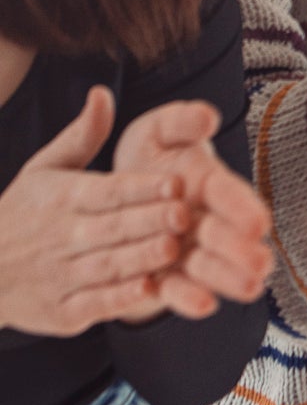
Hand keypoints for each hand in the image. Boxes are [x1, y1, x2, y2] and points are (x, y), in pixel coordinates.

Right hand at [0, 87, 192, 335]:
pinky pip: (93, 304)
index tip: (177, 182)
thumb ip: (82, 135)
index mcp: (63, 198)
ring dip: (140, 259)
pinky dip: (118, 299)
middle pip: (112, 228)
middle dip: (149, 221)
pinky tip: (147, 289)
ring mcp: (60, 276)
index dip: (142, 188)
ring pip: (106, 266)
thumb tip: (103, 92)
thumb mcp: (44, 168)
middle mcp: (62, 236)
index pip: (108, 191)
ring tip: (174, 248)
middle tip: (186, 214)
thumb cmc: (23, 212)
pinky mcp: (61, 312)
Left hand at [112, 102, 273, 320]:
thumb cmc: (146, 157)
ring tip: (249, 288)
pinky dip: (190, 298)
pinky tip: (204, 305)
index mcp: (208, 182)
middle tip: (262, 263)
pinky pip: (178, 290)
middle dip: (242, 249)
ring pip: (209, 267)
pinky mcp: (167, 278)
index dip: (242, 206)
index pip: (227, 193)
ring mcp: (188, 252)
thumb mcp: (158, 130)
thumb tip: (207, 117)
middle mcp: (204, 219)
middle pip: (224, 234)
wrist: (118, 196)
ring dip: (228, 278)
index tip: (258, 221)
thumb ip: (181, 121)